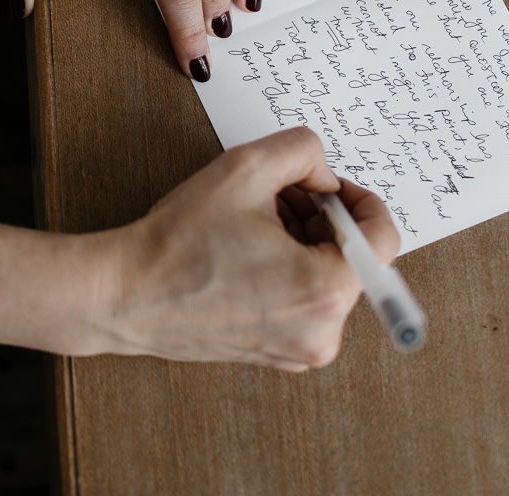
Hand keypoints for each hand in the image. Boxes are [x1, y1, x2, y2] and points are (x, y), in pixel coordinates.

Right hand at [92, 128, 400, 370]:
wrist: (127, 294)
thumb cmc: (179, 242)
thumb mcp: (244, 168)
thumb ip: (302, 151)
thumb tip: (325, 175)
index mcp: (327, 290)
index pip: (382, 236)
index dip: (355, 197)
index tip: (322, 184)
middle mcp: (324, 331)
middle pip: (351, 257)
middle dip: (318, 218)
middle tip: (273, 197)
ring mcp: (301, 351)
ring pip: (325, 280)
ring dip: (300, 244)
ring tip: (250, 226)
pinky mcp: (279, 356)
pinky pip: (303, 305)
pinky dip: (285, 274)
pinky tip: (243, 255)